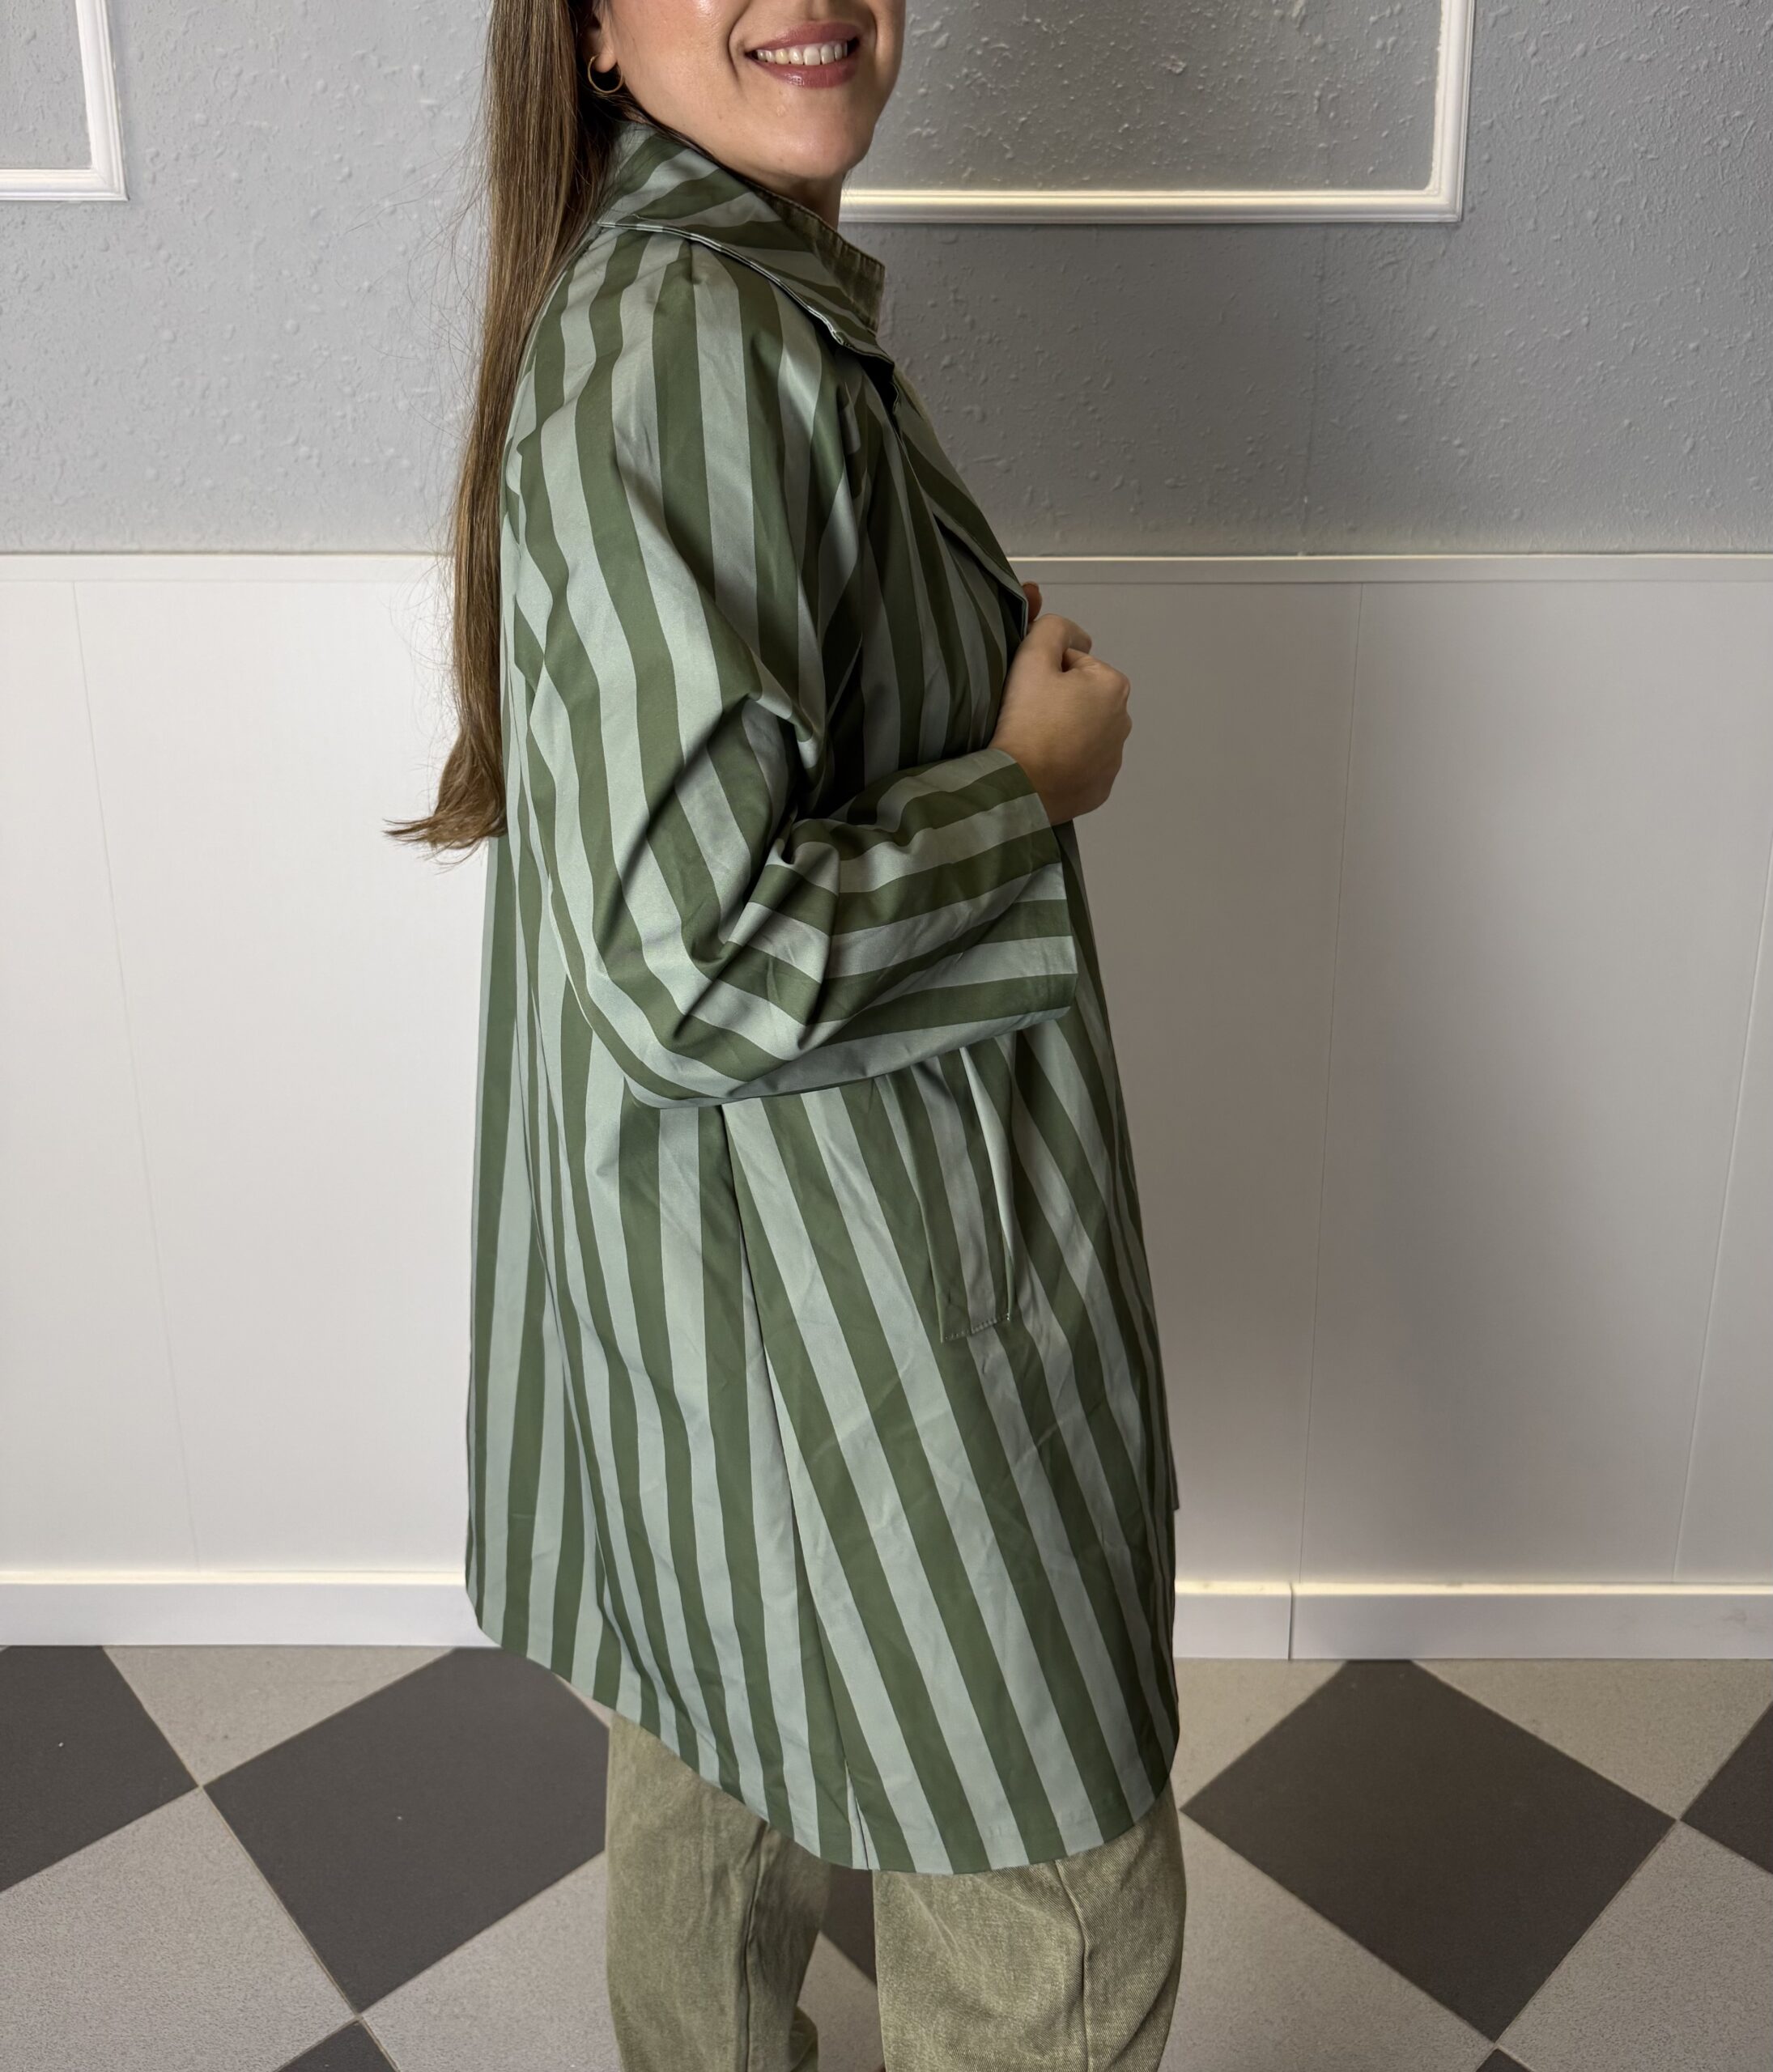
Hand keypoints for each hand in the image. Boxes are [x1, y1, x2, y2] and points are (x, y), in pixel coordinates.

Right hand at [989, 581, 1131, 824]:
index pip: (1074, 664)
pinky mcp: (1101, 789)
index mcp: (1113, 685)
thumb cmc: (1026, 719)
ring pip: (1084, 732)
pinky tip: (1045, 765)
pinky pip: (1083, 766)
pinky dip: (1067, 763)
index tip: (1028, 692)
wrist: (1019, 786)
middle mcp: (1124, 721)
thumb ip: (1052, 627)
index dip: (1046, 672)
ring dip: (1065, 731)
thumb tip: (1074, 633)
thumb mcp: (1032, 657)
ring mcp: (1114, 759)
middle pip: (1082, 699)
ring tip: (1035, 742)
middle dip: (1060, 702)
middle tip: (1028, 717)